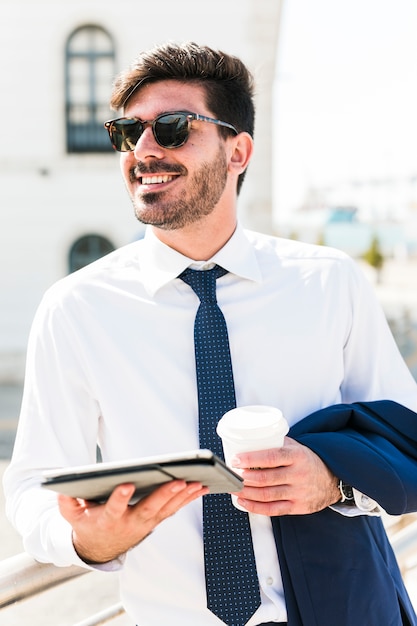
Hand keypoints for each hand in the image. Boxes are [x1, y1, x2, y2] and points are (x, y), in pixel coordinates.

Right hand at [58, 480, 207, 563]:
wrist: (100, 547)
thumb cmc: (88, 523)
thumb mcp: (72, 515)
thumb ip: (67, 504)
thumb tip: (61, 491)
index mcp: (108, 519)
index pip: (114, 509)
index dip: (119, 498)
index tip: (125, 485)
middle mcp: (130, 523)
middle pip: (149, 509)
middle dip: (164, 495)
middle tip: (179, 481)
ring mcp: (145, 523)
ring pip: (166, 510)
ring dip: (182, 497)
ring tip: (197, 482)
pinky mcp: (155, 520)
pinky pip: (173, 509)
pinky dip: (187, 500)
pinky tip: (200, 488)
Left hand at [231, 437, 339, 515]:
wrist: (332, 480)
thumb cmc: (307, 460)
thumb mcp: (296, 447)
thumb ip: (276, 443)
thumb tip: (249, 439)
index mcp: (297, 456)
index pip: (271, 457)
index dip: (251, 459)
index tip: (236, 460)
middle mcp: (299, 475)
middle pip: (266, 478)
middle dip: (245, 478)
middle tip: (232, 475)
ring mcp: (299, 492)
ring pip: (267, 495)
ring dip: (246, 493)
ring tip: (234, 487)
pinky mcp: (298, 507)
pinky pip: (273, 510)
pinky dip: (255, 507)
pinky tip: (244, 502)